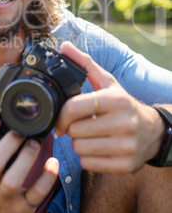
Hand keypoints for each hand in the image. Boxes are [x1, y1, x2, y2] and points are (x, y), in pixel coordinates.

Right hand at [0, 117, 58, 212]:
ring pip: (12, 181)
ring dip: (26, 159)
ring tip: (35, 144)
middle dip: (8, 145)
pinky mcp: (23, 209)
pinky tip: (53, 163)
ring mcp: (6, 198)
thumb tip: (0, 113)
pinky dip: (47, 179)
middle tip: (21, 132)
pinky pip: (36, 195)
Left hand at [55, 42, 165, 173]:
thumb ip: (84, 64)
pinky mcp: (125, 166)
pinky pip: (88, 165)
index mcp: (115, 100)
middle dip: (73, 129)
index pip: (74, 108)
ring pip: (80, 149)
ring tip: (90, 136)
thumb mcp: (107, 82)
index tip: (61, 119)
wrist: (152, 131)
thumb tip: (64, 46)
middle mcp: (123, 123)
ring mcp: (126, 146)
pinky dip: (87, 158)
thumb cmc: (123, 104)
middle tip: (81, 125)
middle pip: (74, 131)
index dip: (62, 115)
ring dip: (79, 143)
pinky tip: (97, 147)